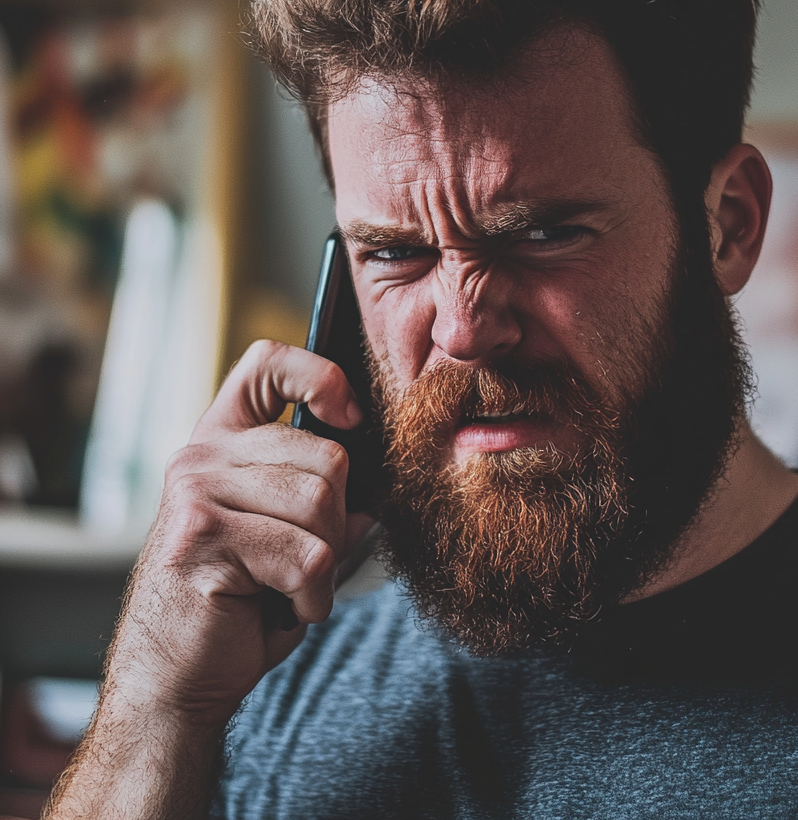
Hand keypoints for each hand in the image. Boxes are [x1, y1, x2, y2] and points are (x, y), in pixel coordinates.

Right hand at [103, 339, 372, 728]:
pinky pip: (306, 555)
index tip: (349, 416)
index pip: (267, 364)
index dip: (321, 376)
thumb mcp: (283, 538)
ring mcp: (195, 491)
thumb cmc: (236, 608)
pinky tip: (286, 609)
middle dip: (339, 520)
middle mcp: (201, 456)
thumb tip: (373, 493)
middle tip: (309, 563)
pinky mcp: (202, 536)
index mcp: (221, 443)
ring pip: (320, 504)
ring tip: (293, 588)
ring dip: (327, 562)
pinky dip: (314, 595)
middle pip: (327, 455)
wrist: (174, 685)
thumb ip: (319, 500)